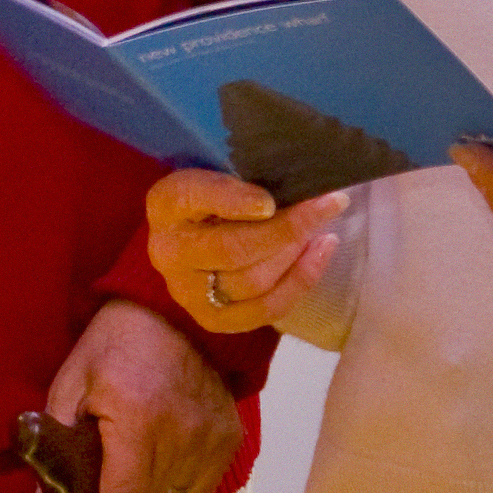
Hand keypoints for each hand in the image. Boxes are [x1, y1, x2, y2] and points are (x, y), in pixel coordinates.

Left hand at [38, 296, 241, 492]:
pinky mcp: (231, 439)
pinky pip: (195, 483)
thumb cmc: (115, 343)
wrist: (180, 309)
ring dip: (146, 485)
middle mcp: (181, 436)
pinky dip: (174, 475)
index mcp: (136, 421)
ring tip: (135, 442)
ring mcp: (212, 440)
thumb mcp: (71, 384)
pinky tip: (164, 442)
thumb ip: (55, 447)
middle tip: (105, 461)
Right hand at [145, 170, 346, 335]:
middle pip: (232, 248)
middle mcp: (167, 251)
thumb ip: (243, 178)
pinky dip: (300, 282)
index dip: (233, 201)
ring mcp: (187, 291)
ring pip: (252, 281)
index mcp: (165, 203)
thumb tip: (287, 192)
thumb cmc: (219, 196)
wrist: (200, 237)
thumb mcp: (222, 173)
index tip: (270, 201)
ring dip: (295, 255)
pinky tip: (320, 253)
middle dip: (287, 229)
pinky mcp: (212, 319)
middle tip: (327, 205)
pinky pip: (264, 310)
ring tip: (321, 230)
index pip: (194, 197)